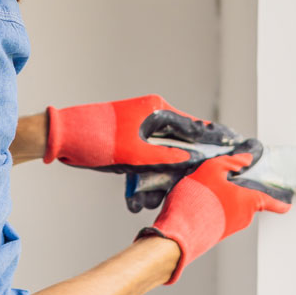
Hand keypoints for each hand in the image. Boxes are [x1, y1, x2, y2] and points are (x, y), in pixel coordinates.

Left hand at [43, 94, 261, 179]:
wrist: (63, 137)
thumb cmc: (96, 138)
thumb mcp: (135, 153)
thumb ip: (165, 156)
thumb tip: (190, 159)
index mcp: (155, 110)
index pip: (193, 125)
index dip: (212, 139)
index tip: (232, 147)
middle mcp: (150, 115)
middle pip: (181, 138)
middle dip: (192, 158)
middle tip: (210, 173)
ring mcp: (139, 127)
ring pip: (165, 150)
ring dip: (170, 168)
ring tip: (185, 183)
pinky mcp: (128, 139)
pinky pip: (149, 155)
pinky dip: (154, 169)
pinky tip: (158, 184)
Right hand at [137, 154, 292, 283]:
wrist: (178, 232)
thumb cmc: (197, 199)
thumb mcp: (211, 169)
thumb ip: (230, 162)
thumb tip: (245, 159)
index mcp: (248, 202)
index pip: (270, 202)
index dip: (280, 202)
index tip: (288, 205)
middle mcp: (242, 218)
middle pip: (246, 201)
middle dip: (236, 191)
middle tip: (219, 179)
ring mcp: (229, 227)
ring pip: (230, 207)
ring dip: (220, 198)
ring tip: (200, 188)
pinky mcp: (215, 233)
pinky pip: (218, 216)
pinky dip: (211, 207)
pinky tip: (195, 200)